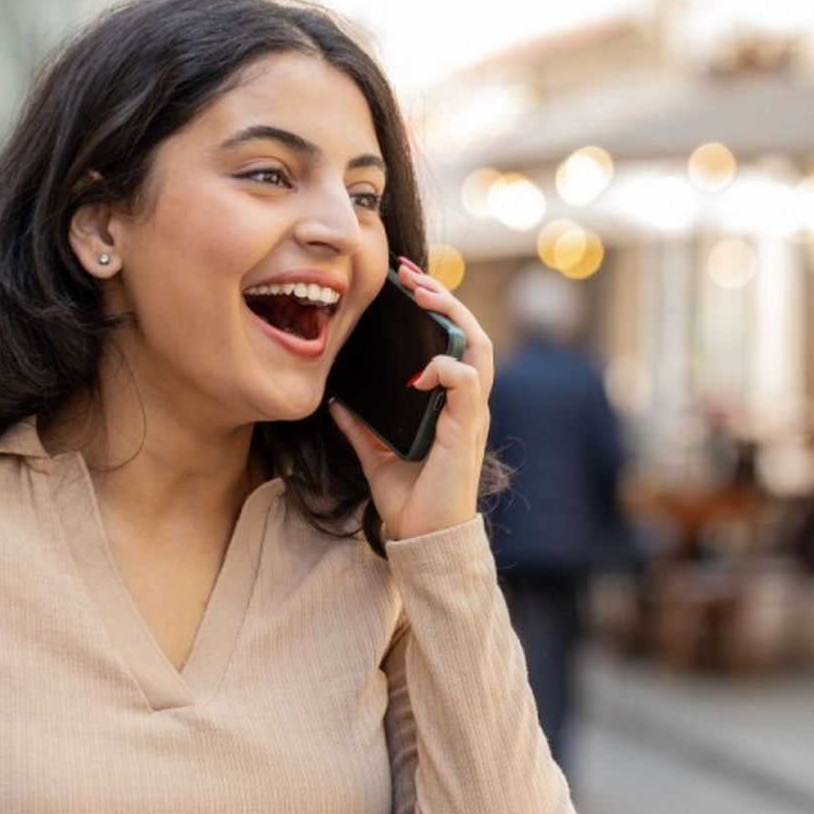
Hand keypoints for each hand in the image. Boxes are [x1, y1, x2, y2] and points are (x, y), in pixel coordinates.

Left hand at [330, 258, 494, 541]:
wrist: (423, 540)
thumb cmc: (410, 500)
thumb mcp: (375, 454)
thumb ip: (360, 426)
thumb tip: (334, 400)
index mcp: (450, 402)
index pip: (453, 339)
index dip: (436, 305)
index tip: (405, 280)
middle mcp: (467, 402)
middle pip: (470, 330)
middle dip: (443, 296)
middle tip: (410, 274)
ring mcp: (471, 414)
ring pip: (478, 346)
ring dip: (452, 314)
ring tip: (423, 294)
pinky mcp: (467, 430)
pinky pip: (468, 383)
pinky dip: (445, 368)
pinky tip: (419, 372)